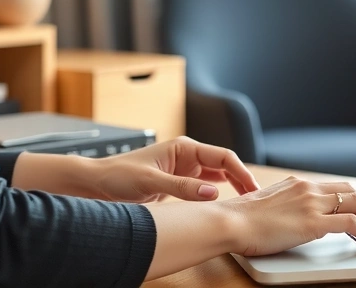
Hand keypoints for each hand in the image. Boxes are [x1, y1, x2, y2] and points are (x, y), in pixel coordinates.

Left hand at [92, 136, 259, 202]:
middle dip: (242, 180)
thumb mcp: (151, 181)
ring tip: (247, 205)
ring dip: (233, 189)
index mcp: (184, 147)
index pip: (223, 156)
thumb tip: (213, 192)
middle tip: (257, 201)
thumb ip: (182, 187)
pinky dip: (218, 196)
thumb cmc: (118, 176)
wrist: (97, 185)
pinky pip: (205, 189)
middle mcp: (187, 156)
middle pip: (225, 166)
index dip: (242, 172)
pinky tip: (226, 207)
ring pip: (218, 178)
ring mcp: (184, 171)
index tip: (253, 189)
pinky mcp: (179, 185)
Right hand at [220, 176, 355, 255]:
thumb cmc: (240, 218)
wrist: (231, 221)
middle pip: (351, 191)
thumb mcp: (266, 205)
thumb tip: (291, 218)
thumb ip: (284, 206)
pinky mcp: (313, 222)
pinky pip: (351, 224)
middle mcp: (307, 188)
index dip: (354, 199)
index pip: (334, 186)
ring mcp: (311, 203)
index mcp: (296, 183)